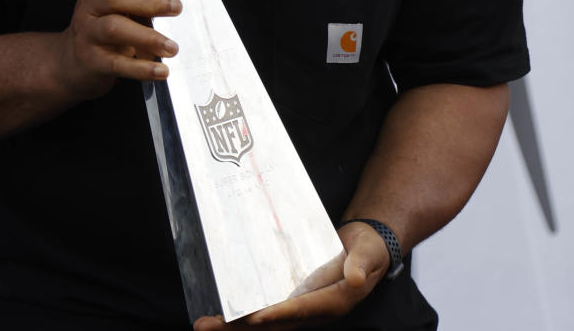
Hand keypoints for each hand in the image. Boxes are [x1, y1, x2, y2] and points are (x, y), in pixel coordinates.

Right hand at [55, 0, 181, 100]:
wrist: (70, 66)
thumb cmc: (102, 32)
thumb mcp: (115, 9)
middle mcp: (89, 8)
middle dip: (147, 0)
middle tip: (176, 7)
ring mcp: (87, 35)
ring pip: (114, 28)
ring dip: (147, 36)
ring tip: (172, 47)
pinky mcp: (91, 62)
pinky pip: (117, 64)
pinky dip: (141, 68)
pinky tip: (162, 71)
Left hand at [192, 222, 389, 329]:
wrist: (368, 249)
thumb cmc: (368, 249)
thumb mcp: (368, 253)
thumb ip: (361, 264)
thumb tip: (357, 280)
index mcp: (334, 301)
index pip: (301, 310)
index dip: (278, 314)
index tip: (253, 318)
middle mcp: (315, 311)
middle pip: (275, 324)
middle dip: (240, 327)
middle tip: (206, 325)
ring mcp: (304, 309)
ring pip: (266, 324)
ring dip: (236, 326)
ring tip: (204, 324)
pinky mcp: (296, 302)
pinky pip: (268, 314)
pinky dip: (246, 318)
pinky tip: (225, 315)